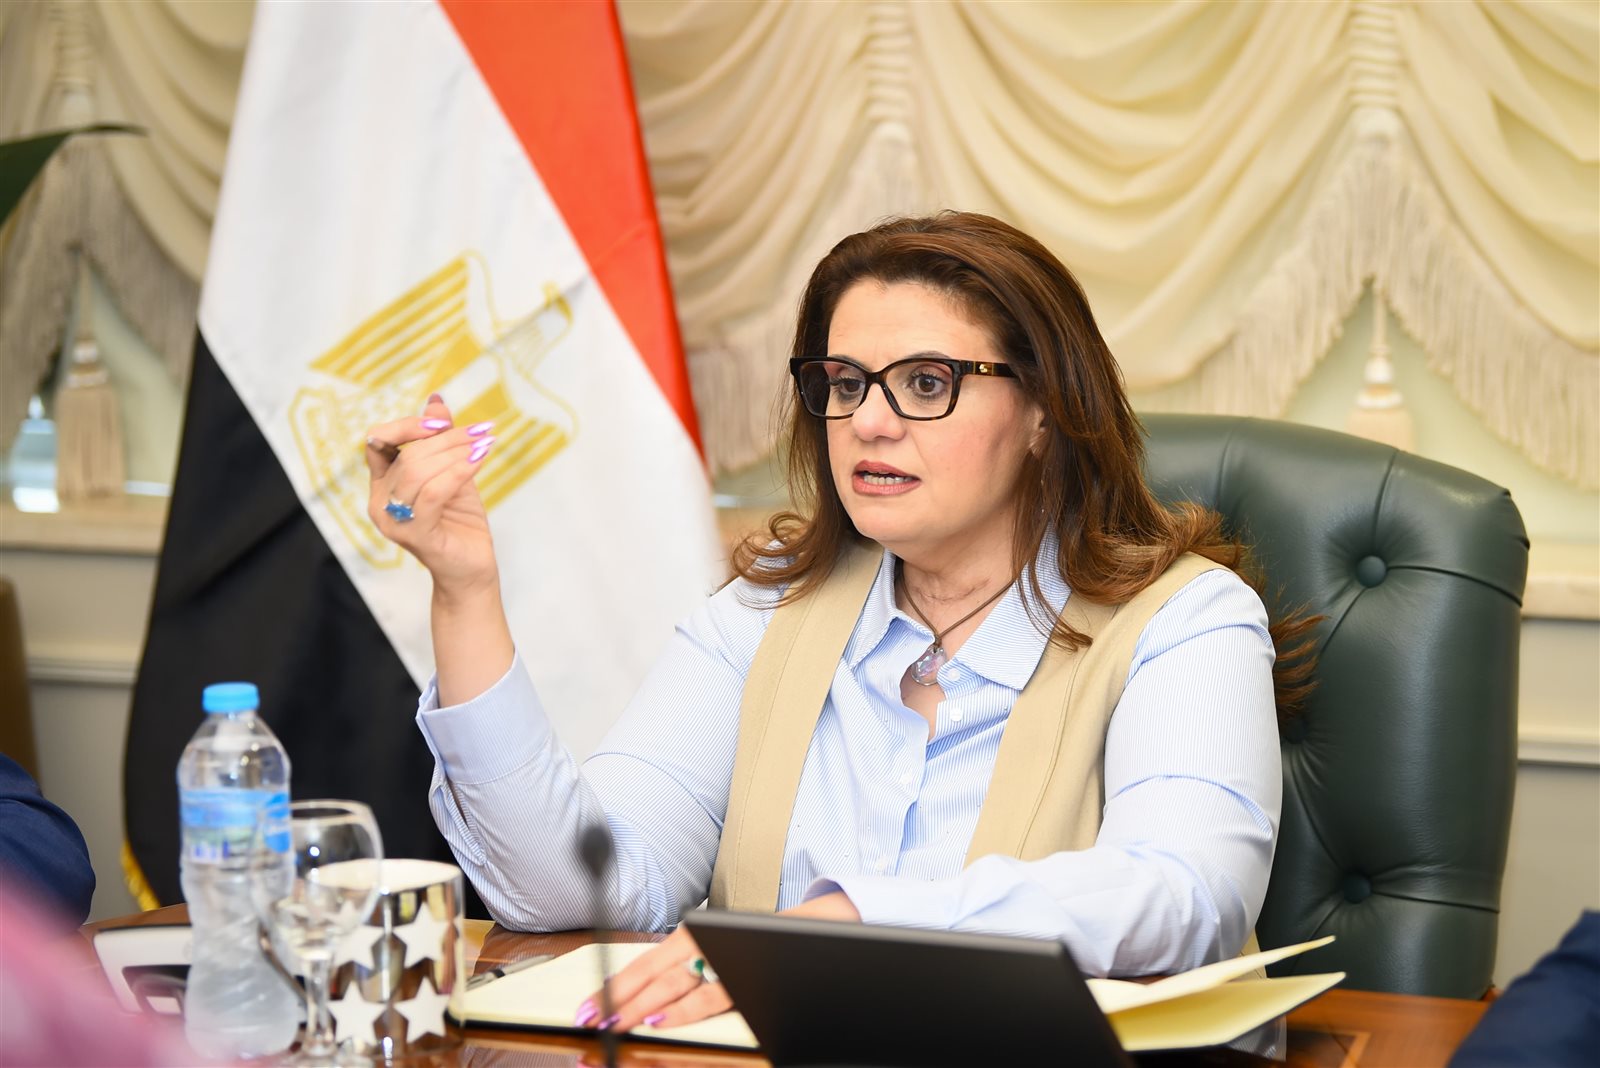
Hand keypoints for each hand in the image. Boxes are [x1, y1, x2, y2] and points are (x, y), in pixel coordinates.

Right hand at [364, 394, 497, 595]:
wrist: (472, 568)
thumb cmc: (459, 521)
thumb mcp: (452, 472)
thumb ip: (440, 441)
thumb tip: (436, 402)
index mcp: (382, 484)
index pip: (378, 441)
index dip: (407, 426)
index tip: (443, 422)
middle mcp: (379, 502)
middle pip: (407, 455)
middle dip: (447, 438)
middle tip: (481, 431)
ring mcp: (393, 521)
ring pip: (418, 471)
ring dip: (455, 452)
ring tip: (484, 444)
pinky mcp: (415, 535)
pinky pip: (433, 493)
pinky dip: (457, 471)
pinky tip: (479, 459)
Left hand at [581, 892, 861, 1032]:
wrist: (819, 923)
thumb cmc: (761, 941)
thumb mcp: (718, 947)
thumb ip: (687, 968)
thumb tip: (647, 996)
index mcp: (693, 934)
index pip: (645, 962)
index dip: (617, 984)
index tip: (590, 1003)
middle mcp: (705, 942)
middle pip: (653, 975)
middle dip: (620, 999)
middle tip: (591, 1018)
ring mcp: (726, 959)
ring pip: (676, 986)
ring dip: (642, 1006)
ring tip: (617, 1021)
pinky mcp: (747, 975)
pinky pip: (711, 995)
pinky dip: (683, 1010)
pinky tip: (661, 1019)